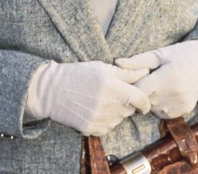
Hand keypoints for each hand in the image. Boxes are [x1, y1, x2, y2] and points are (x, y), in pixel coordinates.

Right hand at [26, 61, 150, 135]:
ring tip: (102, 100)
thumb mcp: (102, 67)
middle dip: (128, 103)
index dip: (145, 101)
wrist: (50, 91)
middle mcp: (107, 105)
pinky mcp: (90, 129)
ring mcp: (98, 119)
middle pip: (130, 109)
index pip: (141, 100)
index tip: (143, 100)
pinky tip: (95, 109)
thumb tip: (147, 71)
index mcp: (112, 87)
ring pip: (119, 119)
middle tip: (115, 94)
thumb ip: (127, 72)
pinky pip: (107, 127)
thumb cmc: (77, 74)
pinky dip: (106, 120)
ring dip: (116, 112)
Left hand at [115, 40, 197, 118]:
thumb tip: (117, 63)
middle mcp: (175, 93)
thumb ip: (138, 61)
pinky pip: (163, 113)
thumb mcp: (160, 54)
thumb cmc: (180, 54)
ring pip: (153, 109)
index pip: (139, 90)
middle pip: (144, 100)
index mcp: (167, 76)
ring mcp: (181, 104)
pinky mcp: (185, 110)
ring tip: (158, 85)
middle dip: (142, 92)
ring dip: (151, 100)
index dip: (132, 86)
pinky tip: (166, 93)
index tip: (132, 80)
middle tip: (148, 80)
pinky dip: (161, 106)